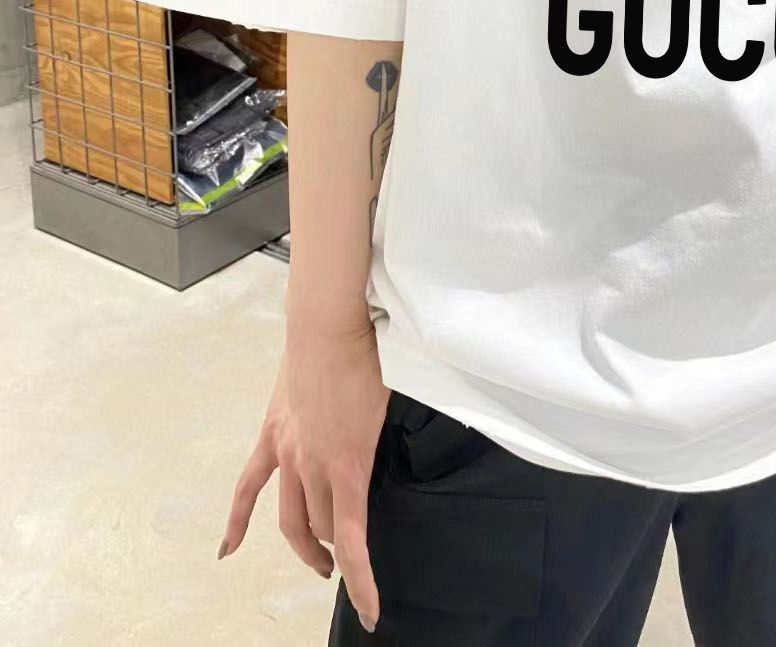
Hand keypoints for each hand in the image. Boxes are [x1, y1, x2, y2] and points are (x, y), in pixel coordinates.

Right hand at [218, 320, 389, 632]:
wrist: (329, 325)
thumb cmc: (369, 361)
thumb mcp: (385, 413)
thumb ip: (374, 450)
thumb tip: (368, 471)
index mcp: (350, 463)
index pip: (354, 538)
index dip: (362, 582)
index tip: (372, 610)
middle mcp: (314, 466)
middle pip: (323, 527)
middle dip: (337, 548)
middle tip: (350, 559)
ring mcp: (288, 452)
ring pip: (290, 517)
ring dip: (305, 542)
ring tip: (319, 560)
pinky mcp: (271, 436)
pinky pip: (248, 486)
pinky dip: (237, 520)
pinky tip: (228, 551)